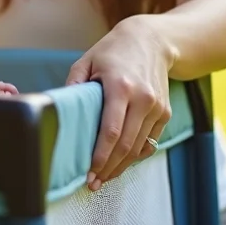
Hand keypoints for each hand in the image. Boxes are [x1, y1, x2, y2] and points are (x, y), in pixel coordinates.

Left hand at [65, 17, 172, 190]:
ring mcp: (157, 107)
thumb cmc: (113, 51)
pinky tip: (120, 163)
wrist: (152, 41)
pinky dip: (135, 155)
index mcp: (120, 86)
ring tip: (104, 177)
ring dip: (121, 166)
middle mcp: (143, 99)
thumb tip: (60, 109)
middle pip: (126, 145)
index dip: (100, 156)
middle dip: (109, 168)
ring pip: (139, 148)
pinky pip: (149, 141)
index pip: (111, 130)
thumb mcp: (87, 61)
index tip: (89, 172)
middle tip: (93, 183)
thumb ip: (73, 84)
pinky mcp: (165, 113)